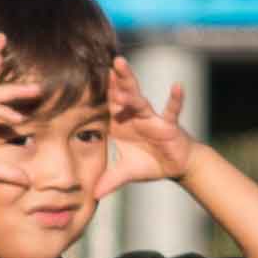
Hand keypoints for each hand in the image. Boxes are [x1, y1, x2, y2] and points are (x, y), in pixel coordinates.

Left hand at [89, 55, 198, 198]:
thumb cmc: (150, 163)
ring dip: (129, 84)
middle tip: (97, 62)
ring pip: (139, 99)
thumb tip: (93, 196)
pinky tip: (178, 86)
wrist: (176, 166)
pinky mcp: (169, 125)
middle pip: (120, 95)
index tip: (80, 80)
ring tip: (121, 66)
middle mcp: (134, 117)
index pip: (106, 107)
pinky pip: (172, 111)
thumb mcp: (127, 173)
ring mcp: (152, 119)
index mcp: (121, 125)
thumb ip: (110, 180)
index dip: (95, 95)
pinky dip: (175, 99)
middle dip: (110, 79)